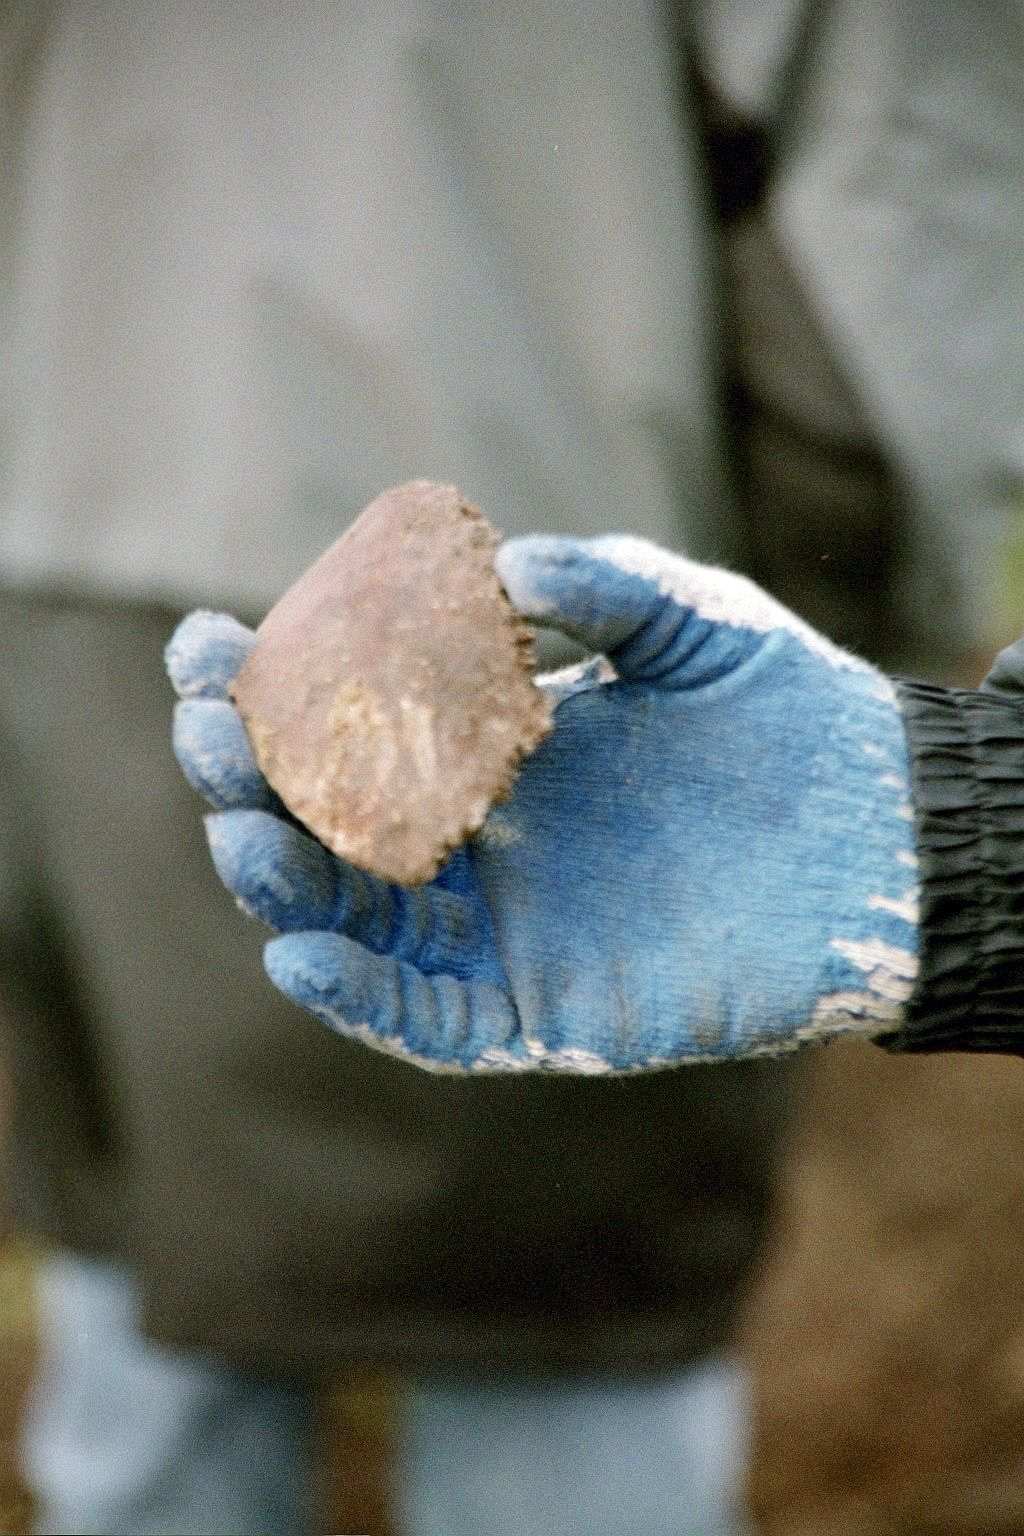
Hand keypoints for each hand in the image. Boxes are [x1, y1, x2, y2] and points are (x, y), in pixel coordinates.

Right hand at [166, 535, 918, 1070]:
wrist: (888, 832)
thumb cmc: (790, 718)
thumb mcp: (691, 622)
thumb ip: (599, 586)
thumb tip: (495, 574)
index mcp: (488, 746)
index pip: (345, 723)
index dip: (265, 690)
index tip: (205, 644)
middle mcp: (477, 840)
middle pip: (324, 826)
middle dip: (249, 780)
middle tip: (207, 731)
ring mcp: (503, 928)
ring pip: (355, 921)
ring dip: (281, 882)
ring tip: (241, 829)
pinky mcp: (543, 1010)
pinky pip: (427, 1018)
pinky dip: (359, 998)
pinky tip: (299, 952)